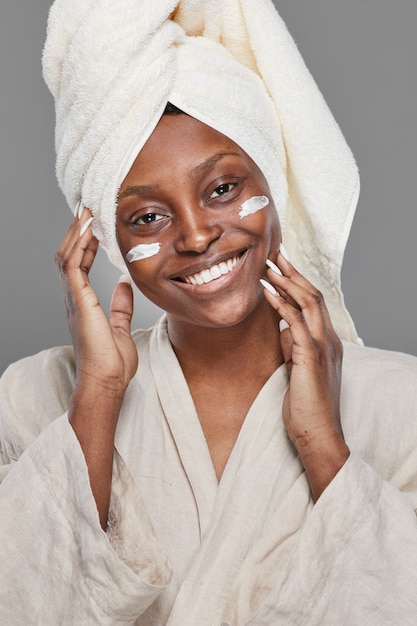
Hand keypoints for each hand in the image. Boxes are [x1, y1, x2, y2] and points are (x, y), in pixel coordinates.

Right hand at [55, 207, 137, 397]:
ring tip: (87, 210)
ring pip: (67, 255)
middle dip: (77, 230)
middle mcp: (74, 298)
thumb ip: (120, 306)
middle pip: (69, 254)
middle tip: (87, 208)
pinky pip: (73, 265)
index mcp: (83, 302)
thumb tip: (124, 285)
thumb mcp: (120, 327)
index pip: (80, 264)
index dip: (86, 242)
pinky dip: (79, 244)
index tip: (95, 224)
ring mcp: (73, 299)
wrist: (106, 382)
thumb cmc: (112, 363)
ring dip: (77, 232)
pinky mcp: (78, 301)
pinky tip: (89, 229)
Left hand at [262, 249, 349, 499]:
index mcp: (328, 343)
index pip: (315, 304)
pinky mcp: (310, 357)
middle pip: (313, 295)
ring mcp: (322, 347)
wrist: (318, 435)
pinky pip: (295, 322)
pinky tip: (267, 291)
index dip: (298, 283)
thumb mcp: (299, 372)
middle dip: (294, 273)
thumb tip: (282, 331)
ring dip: (287, 281)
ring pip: (308, 303)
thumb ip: (294, 349)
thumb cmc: (306, 408)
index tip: (282, 267)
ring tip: (269, 265)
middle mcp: (329, 340)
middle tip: (276, 254)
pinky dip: (281, 303)